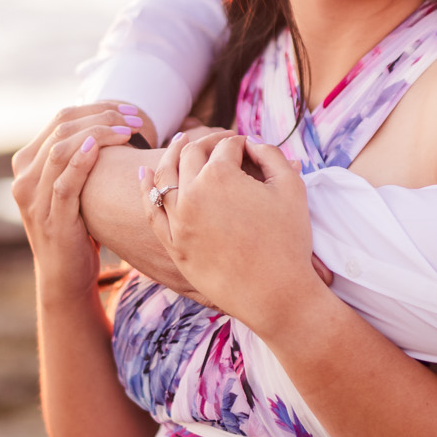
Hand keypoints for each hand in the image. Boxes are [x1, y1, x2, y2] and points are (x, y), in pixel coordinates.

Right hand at [12, 107, 134, 299]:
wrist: (64, 274)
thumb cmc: (76, 225)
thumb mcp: (69, 185)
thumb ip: (75, 156)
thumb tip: (106, 122)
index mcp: (27, 162)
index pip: (60, 119)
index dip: (97, 108)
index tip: (129, 111)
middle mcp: (24, 177)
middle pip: (61, 128)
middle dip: (102, 117)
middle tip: (136, 119)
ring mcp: (33, 199)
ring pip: (61, 150)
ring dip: (99, 134)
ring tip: (129, 131)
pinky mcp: (50, 219)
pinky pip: (64, 184)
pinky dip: (82, 161)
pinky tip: (101, 147)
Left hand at [144, 133, 323, 336]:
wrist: (275, 295)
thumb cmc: (288, 241)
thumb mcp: (292, 188)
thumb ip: (272, 155)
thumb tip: (252, 143)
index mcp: (220, 176)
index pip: (227, 146)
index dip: (241, 143)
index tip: (250, 148)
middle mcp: (192, 194)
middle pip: (193, 154)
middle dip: (208, 142)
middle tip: (221, 141)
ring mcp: (177, 221)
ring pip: (164, 176)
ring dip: (172, 154)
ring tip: (180, 143)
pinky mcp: (172, 244)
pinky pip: (151, 210)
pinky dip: (145, 188)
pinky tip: (144, 173)